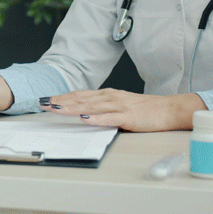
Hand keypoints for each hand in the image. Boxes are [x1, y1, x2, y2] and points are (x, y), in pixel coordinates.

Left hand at [40, 88, 206, 131]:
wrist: (170, 109)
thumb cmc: (146, 109)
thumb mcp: (120, 106)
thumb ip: (103, 108)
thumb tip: (84, 113)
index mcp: (107, 95)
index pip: (79, 95)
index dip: (62, 97)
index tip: (46, 100)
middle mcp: (110, 97)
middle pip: (81, 99)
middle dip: (60, 101)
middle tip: (42, 103)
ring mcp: (119, 106)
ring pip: (91, 106)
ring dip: (72, 107)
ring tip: (56, 108)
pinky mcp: (129, 116)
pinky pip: (110, 118)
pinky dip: (96, 118)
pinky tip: (85, 118)